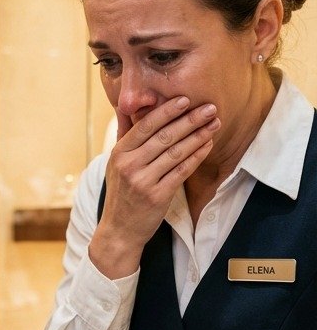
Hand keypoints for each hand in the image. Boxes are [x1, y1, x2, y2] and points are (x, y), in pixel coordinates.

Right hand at [90, 97, 219, 277]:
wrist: (119, 230)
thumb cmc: (121, 194)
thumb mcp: (115, 165)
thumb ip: (125, 138)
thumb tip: (128, 107)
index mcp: (119, 153)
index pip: (145, 126)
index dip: (167, 111)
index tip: (185, 99)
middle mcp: (129, 166)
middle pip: (164, 136)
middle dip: (190, 120)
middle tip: (209, 108)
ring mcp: (143, 182)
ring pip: (176, 152)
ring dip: (198, 136)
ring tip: (214, 124)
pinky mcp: (157, 196)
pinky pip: (181, 171)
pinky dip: (196, 156)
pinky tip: (207, 145)